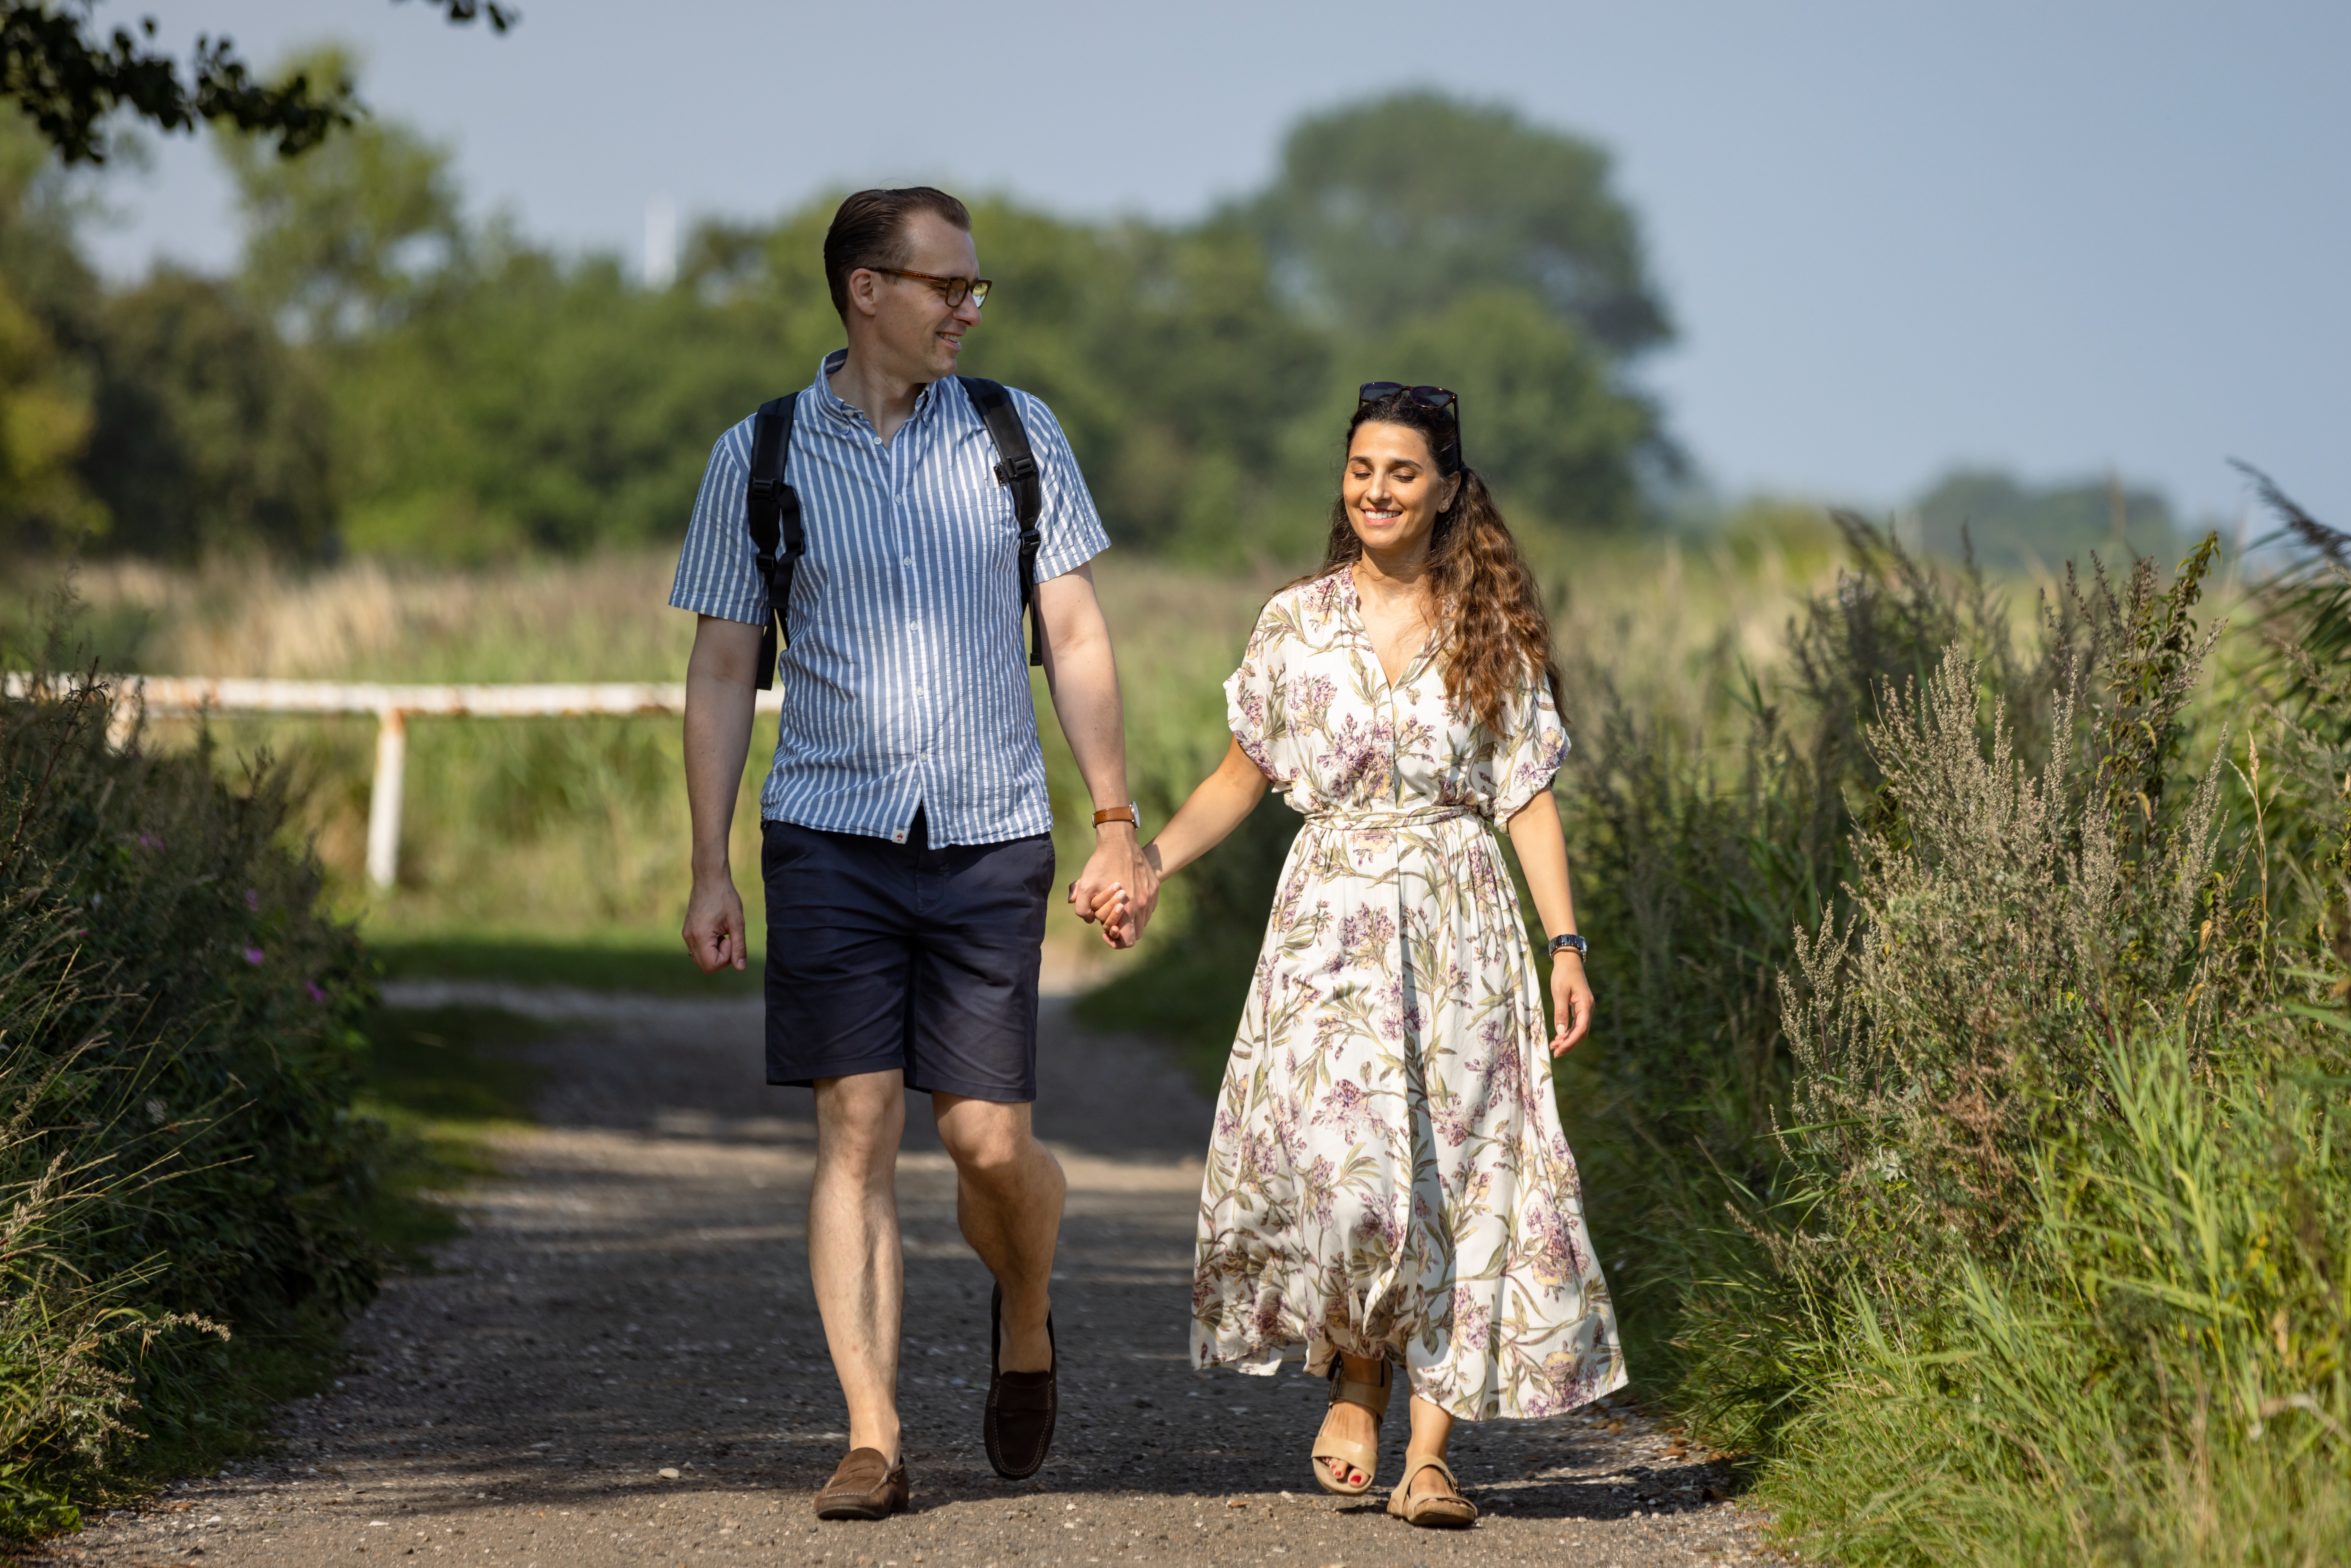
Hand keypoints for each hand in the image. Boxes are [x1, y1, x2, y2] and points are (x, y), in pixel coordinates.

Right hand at [683, 875, 749, 973]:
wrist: (709, 880)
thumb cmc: (725, 898)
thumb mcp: (737, 922)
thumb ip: (739, 947)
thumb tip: (740, 968)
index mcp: (700, 935)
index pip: (712, 965)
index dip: (726, 958)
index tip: (729, 939)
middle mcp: (689, 938)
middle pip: (706, 966)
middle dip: (721, 957)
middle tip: (727, 938)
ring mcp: (686, 936)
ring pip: (701, 960)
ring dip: (715, 952)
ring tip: (721, 933)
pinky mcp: (687, 933)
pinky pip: (698, 951)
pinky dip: (710, 947)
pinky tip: (716, 932)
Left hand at [1069, 826, 1157, 948]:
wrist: (1119, 841)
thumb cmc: (1101, 864)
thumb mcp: (1085, 886)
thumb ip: (1082, 909)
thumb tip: (1090, 920)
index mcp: (1129, 909)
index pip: (1129, 940)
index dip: (1116, 941)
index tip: (1106, 931)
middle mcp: (1143, 905)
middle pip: (1137, 933)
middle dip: (1122, 930)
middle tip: (1109, 920)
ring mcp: (1151, 896)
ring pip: (1143, 920)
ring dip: (1131, 920)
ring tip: (1117, 907)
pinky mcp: (1155, 887)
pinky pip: (1148, 907)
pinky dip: (1137, 908)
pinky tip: (1126, 896)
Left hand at [1550, 952, 1591, 1055]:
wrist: (1568, 961)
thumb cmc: (1563, 974)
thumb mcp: (1559, 992)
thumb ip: (1561, 1012)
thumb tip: (1560, 1032)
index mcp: (1586, 1005)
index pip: (1581, 1029)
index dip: (1571, 1041)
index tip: (1559, 1049)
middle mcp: (1588, 1008)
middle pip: (1582, 1032)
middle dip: (1569, 1044)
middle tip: (1555, 1052)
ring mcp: (1585, 1008)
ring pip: (1579, 1029)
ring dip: (1568, 1039)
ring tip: (1554, 1047)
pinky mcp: (1580, 1007)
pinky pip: (1576, 1024)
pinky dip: (1568, 1032)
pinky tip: (1559, 1037)